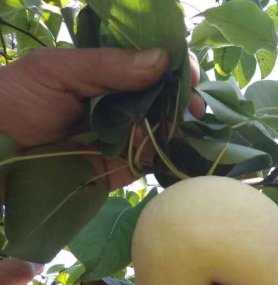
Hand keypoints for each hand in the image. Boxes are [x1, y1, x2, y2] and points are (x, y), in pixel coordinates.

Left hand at [0, 47, 202, 188]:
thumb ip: (107, 65)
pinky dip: (172, 158)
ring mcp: (127, 137)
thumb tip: (163, 59)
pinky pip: (156, 162)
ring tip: (191, 131)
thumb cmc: (16, 101)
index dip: (177, 65)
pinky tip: (183, 154)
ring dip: (183, 130)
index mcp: (110, 73)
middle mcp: (124, 104)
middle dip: (187, 101)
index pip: (154, 63)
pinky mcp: (126, 168)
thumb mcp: (56, 70)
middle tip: (196, 108)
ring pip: (168, 130)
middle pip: (169, 98)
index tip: (187, 74)